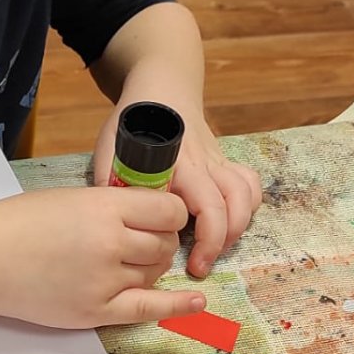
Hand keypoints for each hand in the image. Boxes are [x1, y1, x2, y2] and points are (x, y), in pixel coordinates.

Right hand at [0, 186, 207, 328]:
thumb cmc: (20, 224)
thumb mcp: (72, 198)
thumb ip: (114, 207)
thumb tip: (153, 218)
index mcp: (104, 207)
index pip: (168, 210)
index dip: (169, 214)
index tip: (160, 218)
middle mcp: (110, 243)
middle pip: (164, 245)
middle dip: (158, 242)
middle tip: (135, 242)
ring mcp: (104, 280)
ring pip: (154, 274)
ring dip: (150, 268)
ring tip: (122, 263)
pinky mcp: (94, 311)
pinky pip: (147, 309)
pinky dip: (176, 307)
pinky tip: (197, 303)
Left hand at [94, 106, 261, 279]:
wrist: (162, 87)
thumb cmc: (134, 119)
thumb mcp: (112, 145)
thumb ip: (109, 177)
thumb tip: (105, 216)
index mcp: (178, 164)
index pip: (207, 205)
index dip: (206, 239)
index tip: (194, 264)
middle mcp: (205, 164)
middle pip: (233, 204)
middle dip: (223, 241)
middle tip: (202, 266)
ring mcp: (218, 161)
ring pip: (246, 194)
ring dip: (239, 224)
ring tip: (219, 246)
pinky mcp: (224, 161)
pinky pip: (248, 183)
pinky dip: (248, 204)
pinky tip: (232, 221)